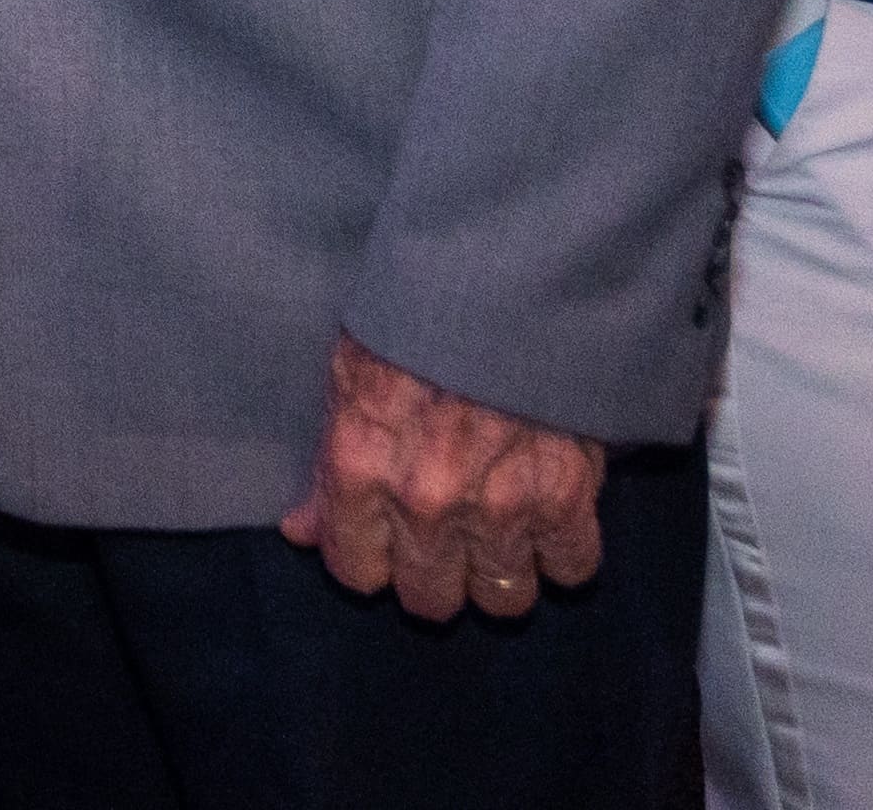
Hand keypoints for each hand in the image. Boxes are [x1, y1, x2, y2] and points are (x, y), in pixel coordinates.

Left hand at [277, 334, 605, 620]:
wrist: (509, 273)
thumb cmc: (418, 315)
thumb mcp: (348, 376)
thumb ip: (327, 469)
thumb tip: (302, 531)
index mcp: (361, 467)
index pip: (355, 571)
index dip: (369, 559)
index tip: (384, 543)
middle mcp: (427, 502)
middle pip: (430, 600)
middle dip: (435, 576)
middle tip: (445, 540)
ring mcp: (501, 507)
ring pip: (502, 599)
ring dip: (499, 572)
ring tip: (499, 535)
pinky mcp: (568, 497)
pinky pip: (570, 569)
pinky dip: (563, 551)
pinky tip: (549, 519)